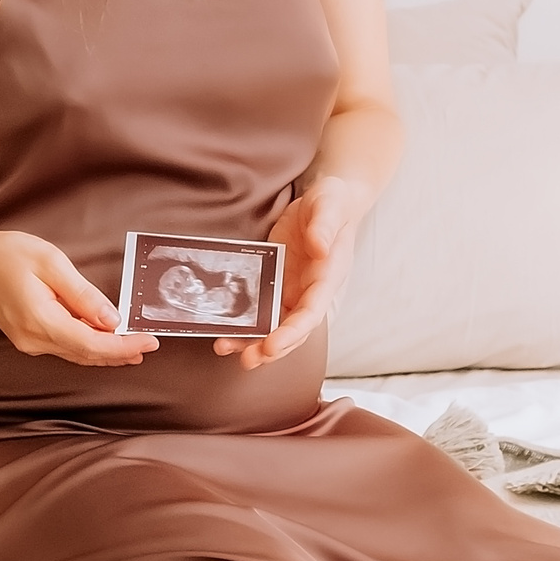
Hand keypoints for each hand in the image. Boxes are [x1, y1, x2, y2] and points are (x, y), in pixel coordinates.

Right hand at [0, 229, 156, 366]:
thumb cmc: (8, 256)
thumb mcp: (51, 263)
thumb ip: (83, 295)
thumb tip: (111, 320)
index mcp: (41, 321)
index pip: (92, 344)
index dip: (123, 346)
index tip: (149, 341)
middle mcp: (34, 340)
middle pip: (87, 354)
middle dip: (120, 352)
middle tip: (149, 345)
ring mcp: (29, 342)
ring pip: (77, 355)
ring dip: (106, 353)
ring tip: (134, 349)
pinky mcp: (28, 338)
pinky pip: (65, 349)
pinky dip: (89, 348)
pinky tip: (104, 342)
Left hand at [216, 177, 361, 369]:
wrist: (327, 201)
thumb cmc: (333, 203)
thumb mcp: (330, 206)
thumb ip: (325, 226)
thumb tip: (319, 247)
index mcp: (327, 277)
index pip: (311, 313)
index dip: (292, 332)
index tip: (272, 345)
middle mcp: (311, 291)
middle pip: (293, 329)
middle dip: (271, 348)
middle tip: (247, 359)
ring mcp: (294, 290)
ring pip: (275, 326)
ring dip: (253, 341)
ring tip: (227, 349)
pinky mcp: (278, 283)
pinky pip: (263, 310)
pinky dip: (247, 324)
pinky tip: (226, 331)